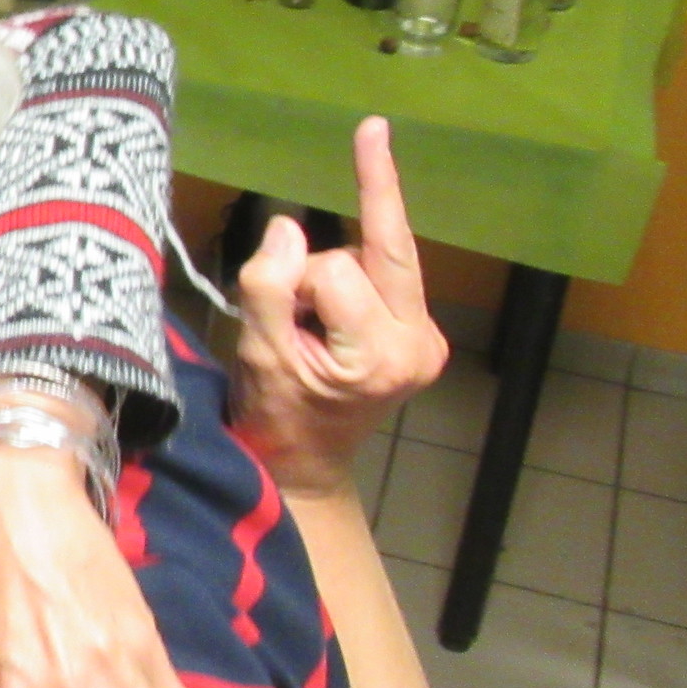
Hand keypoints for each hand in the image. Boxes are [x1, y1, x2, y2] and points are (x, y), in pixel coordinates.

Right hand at [232, 117, 448, 501]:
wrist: (303, 461)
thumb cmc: (275, 414)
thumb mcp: (257, 354)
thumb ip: (269, 288)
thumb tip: (287, 227)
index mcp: (382, 356)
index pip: (335, 270)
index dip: (293, 282)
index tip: (274, 316)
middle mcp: (421, 342)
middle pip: (374, 251)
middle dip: (322, 265)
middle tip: (310, 274)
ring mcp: (429, 337)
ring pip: (376, 255)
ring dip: (333, 274)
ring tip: (308, 327)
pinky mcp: (423, 330)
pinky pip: (384, 269)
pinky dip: (349, 277)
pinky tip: (330, 313)